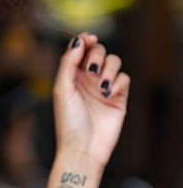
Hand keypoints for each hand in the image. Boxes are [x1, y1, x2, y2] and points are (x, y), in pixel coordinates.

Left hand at [53, 32, 129, 166]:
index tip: (90, 38)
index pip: (80, 49)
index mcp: (71, 75)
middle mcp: (88, 79)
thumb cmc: (68, 122)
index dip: (85, 40)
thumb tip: (79, 40)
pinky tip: (108, 94)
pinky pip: (125, 78)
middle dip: (97, 55)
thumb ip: (68, 63)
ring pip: (114, 62)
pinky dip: (118, 82)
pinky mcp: (119, 98)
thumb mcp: (62, 89)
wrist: (83, 149)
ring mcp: (104, 87)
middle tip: (91, 70)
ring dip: (109, 69)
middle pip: (99, 52)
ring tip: (101, 86)